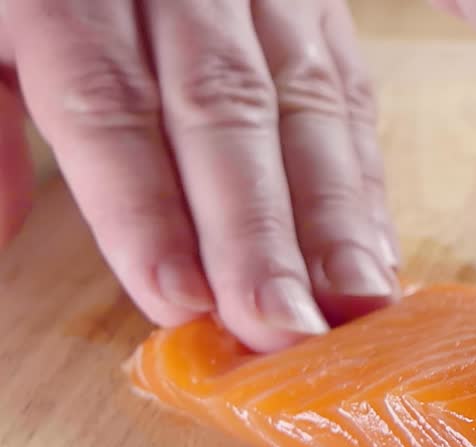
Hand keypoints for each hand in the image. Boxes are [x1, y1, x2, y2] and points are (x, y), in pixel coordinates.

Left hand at [0, 0, 398, 351]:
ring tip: (355, 303)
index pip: (110, 98)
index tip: (178, 298)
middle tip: (282, 324)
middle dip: (257, 227)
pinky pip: (351, 90)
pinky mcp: (320, 3)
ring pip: (308, 99)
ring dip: (336, 215)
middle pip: (225, 105)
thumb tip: (3, 238)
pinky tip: (377, 252)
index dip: (143, 204)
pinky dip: (365, 179)